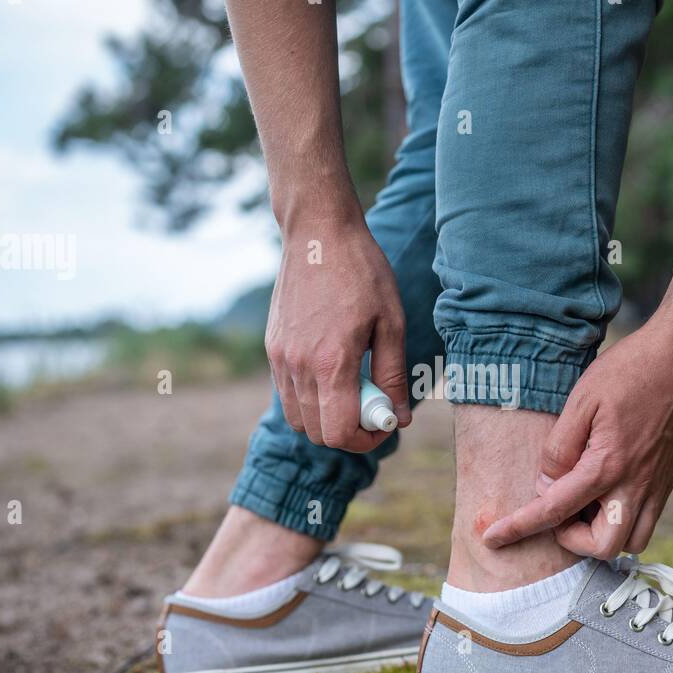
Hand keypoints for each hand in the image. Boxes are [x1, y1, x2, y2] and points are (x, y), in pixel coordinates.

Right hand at [265, 212, 410, 451]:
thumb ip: (393, 375)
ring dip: (327, 417)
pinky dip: (311, 398)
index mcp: (332, 362)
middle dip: (349, 431)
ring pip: (298, 418)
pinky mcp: (272, 347)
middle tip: (374, 405)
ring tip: (354, 387)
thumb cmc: (362, 272)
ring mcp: (279, 358)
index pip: (339, 433)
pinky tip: (334, 370)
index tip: (386, 422)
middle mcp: (298, 366)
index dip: (366, 440)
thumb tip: (400, 416)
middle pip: (317, 433)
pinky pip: (287, 393)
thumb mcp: (391, 323)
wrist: (318, 233)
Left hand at [482, 319, 672, 557]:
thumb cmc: (628, 371)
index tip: (493, 539)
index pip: (555, 511)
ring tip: (584, 503)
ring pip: (631, 540)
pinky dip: (623, 520)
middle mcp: (636, 484)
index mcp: (608, 466)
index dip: (519, 527)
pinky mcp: (668, 478)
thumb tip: (547, 484)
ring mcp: (657, 484)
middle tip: (558, 508)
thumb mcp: (580, 401)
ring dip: (602, 534)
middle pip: (603, 546)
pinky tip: (606, 491)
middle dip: (573, 539)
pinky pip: (647, 520)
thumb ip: (559, 449)